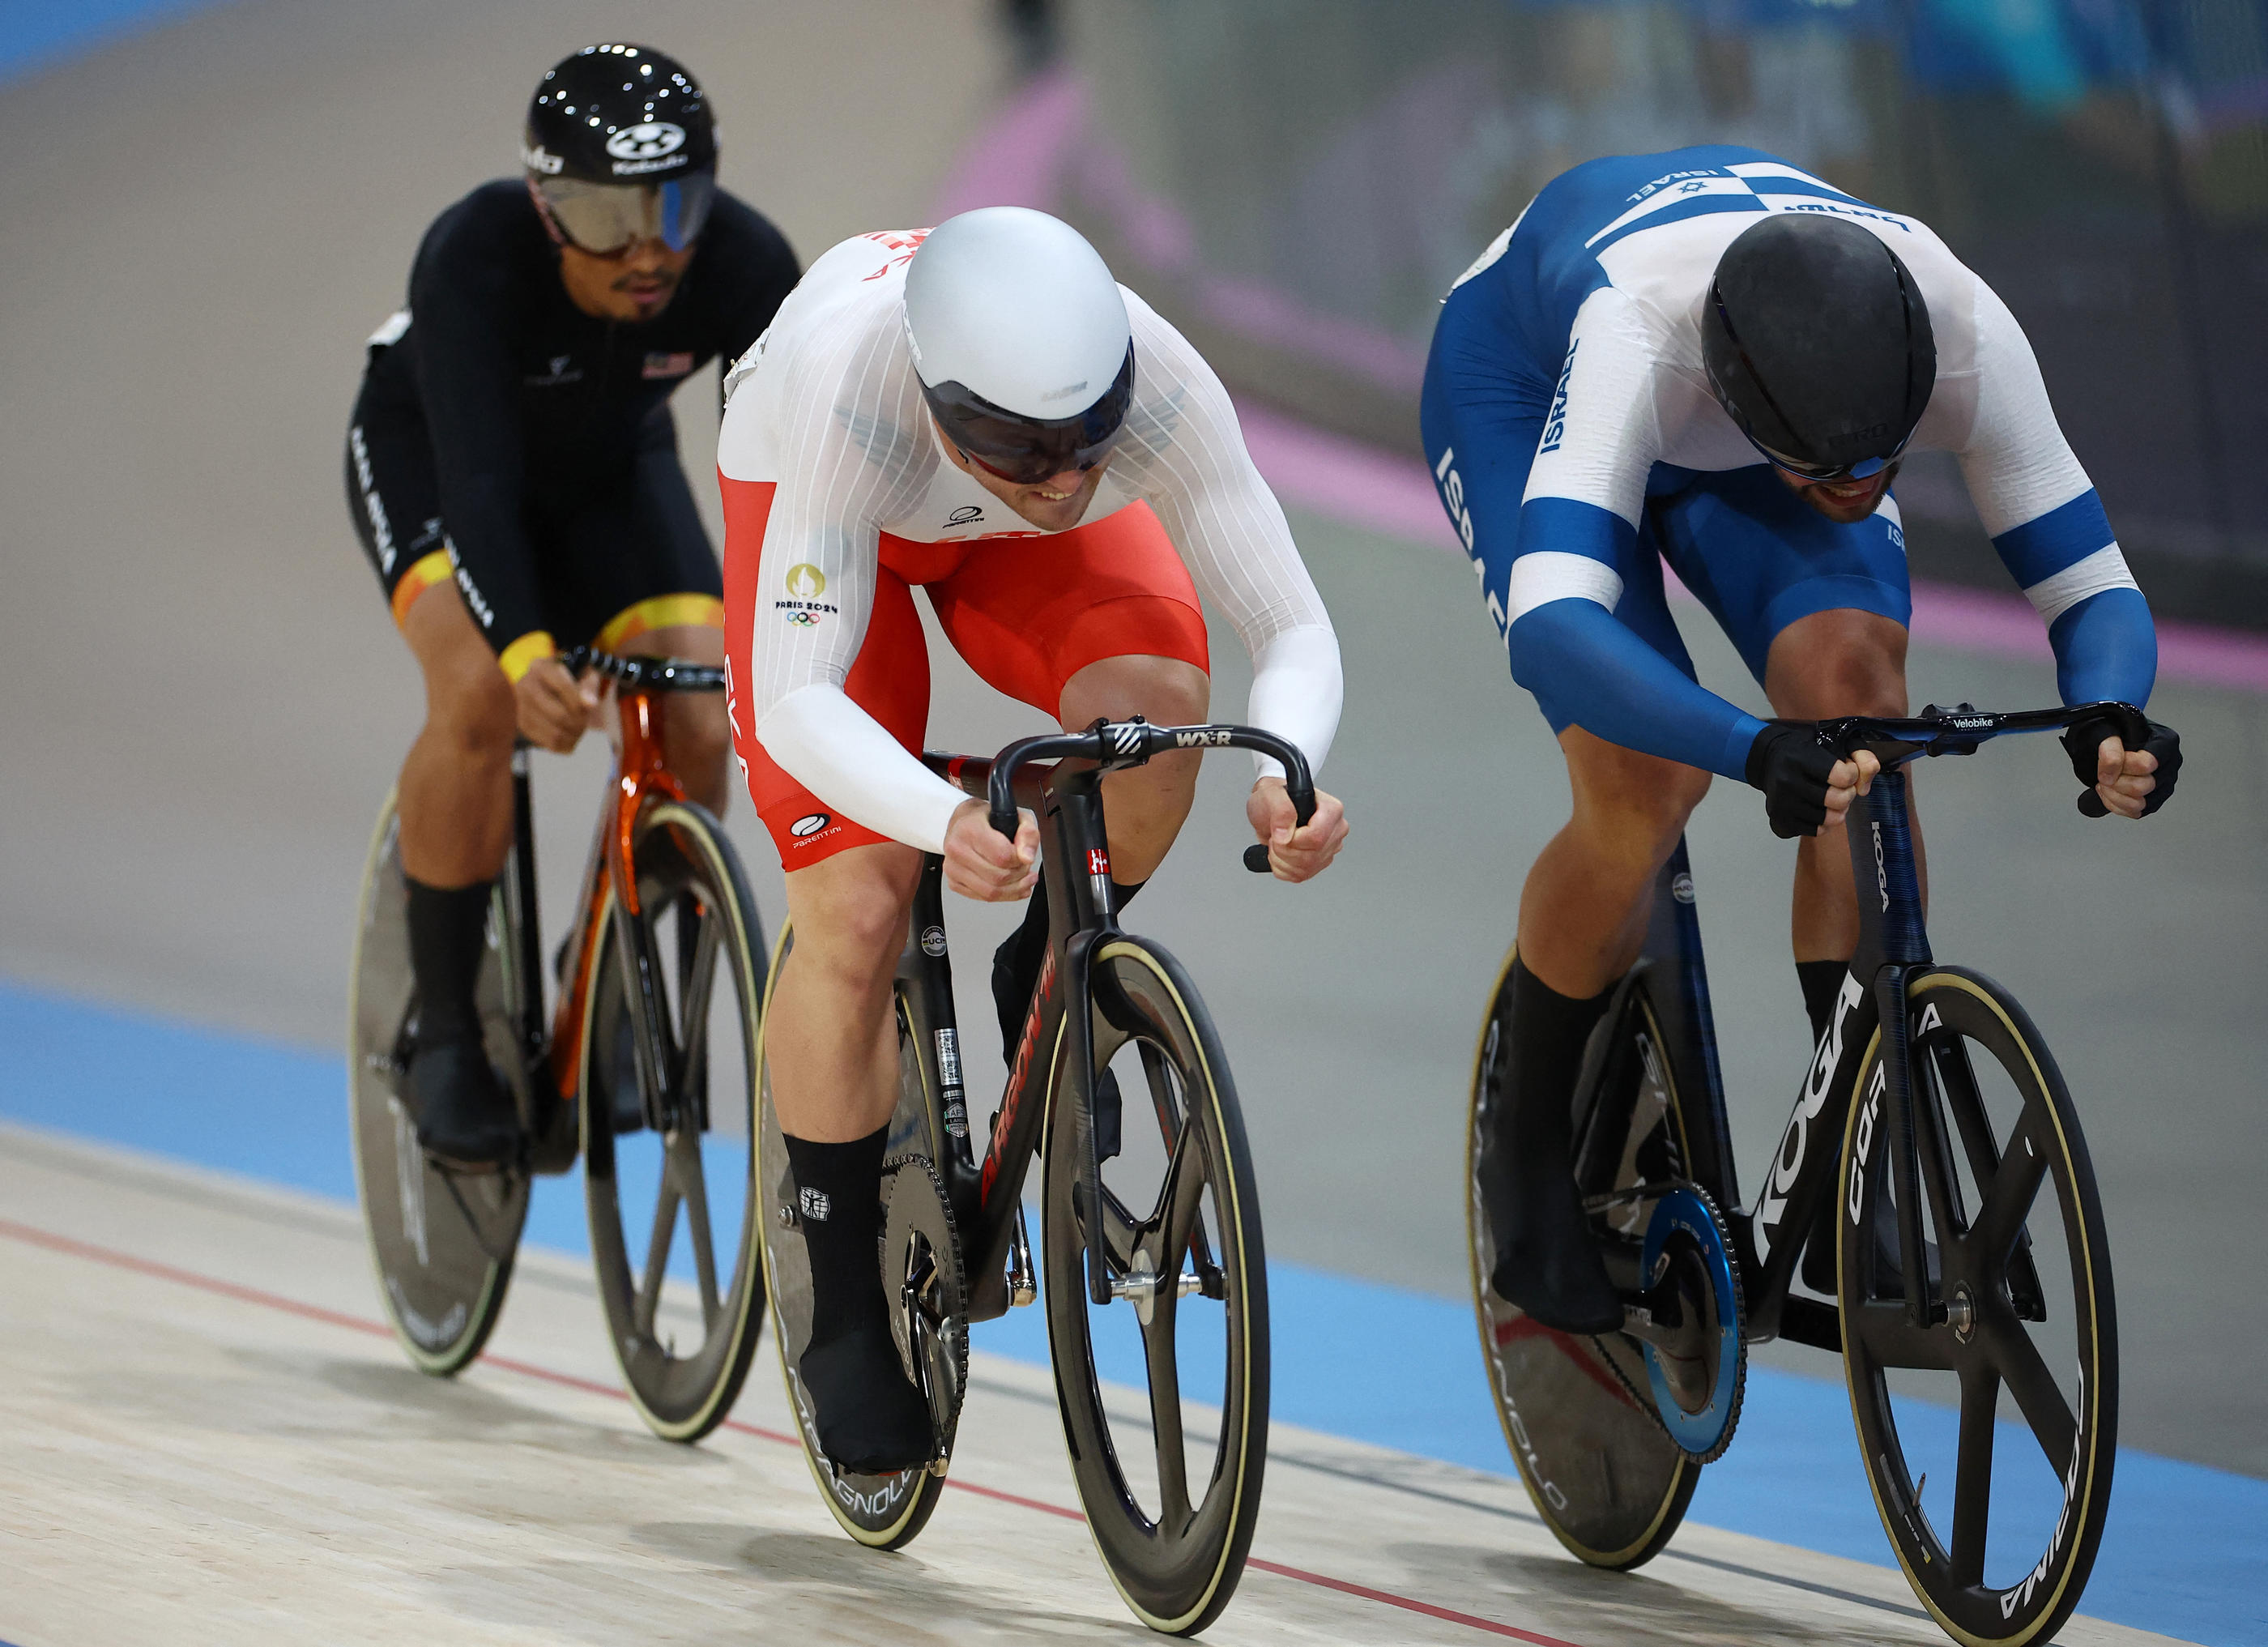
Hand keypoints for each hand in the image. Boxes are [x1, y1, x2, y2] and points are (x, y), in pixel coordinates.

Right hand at [515, 655, 599, 753]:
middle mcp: (525, 686)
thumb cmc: (569, 676)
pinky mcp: (523, 724)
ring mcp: (521, 707)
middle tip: (585, 722)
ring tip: (579, 730)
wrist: (545, 683)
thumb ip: (589, 686)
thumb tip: (591, 704)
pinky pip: (548, 743)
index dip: (581, 701)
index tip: (592, 707)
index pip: (563, 687)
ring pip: (554, 733)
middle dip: (579, 723)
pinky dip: (565, 744)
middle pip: (559, 715)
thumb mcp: (583, 673)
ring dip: (573, 736)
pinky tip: (570, 737)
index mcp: (540, 668)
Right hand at [943, 798, 1038, 900]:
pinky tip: (1012, 886)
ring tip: (1022, 878)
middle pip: (998, 878)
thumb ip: (1028, 833)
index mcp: (970, 829)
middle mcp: (957, 849)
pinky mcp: (953, 882)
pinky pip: (983, 898)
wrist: (964, 822)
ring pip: (990, 893)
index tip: (1023, 855)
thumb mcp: (1017, 816)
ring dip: (1013, 889)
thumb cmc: (989, 819)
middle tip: (1024, 866)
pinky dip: (1003, 896)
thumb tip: (1027, 857)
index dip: (1020, 860)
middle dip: (1019, 875)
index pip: (1002, 856)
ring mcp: (953, 868)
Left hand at [1246, 776, 1347, 880]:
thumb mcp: (1270, 794)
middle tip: (1275, 837)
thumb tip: (1285, 834)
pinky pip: (1300, 876)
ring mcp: (1329, 848)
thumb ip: (1281, 809)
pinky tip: (1281, 854)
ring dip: (1281, 860)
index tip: (1281, 833)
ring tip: (1277, 843)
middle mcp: (1335, 830)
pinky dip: (1283, 869)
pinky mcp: (1320, 863)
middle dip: (1284, 851)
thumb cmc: (1274, 798)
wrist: (1270, 809)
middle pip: (1312, 856)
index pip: (1317, 837)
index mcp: (1331, 810)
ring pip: (1306, 869)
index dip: (1294, 840)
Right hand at [1746, 722, 1878, 838]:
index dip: (1853, 773)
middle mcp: (1787, 782)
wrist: (1767, 759)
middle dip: (1848, 793)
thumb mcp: (1833, 741)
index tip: (1845, 768)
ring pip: (1829, 820)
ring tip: (1831, 799)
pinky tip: (1818, 809)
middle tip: (1841, 787)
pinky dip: (1823, 823)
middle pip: (1839, 800)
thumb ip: (1860, 757)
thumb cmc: (1804, 750)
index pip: (1844, 776)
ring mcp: (1781, 805)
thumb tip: (1865, 787)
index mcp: (1800, 758)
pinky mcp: (1780, 822)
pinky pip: (1816, 832)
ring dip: (1837, 810)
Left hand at [2061, 715, 2178, 819]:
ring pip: (2140, 804)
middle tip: (2103, 775)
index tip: (2106, 760)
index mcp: (2165, 743)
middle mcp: (2170, 764)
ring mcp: (2165, 784)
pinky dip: (2116, 805)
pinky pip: (2136, 812)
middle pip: (2142, 787)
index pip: (2146, 765)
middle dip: (2115, 783)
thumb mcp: (2105, 732)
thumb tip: (2110, 776)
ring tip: (2104, 783)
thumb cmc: (2113, 735)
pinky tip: (2109, 792)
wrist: (2111, 745)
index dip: (2121, 766)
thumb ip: (2109, 750)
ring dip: (2113, 796)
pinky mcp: (2155, 800)